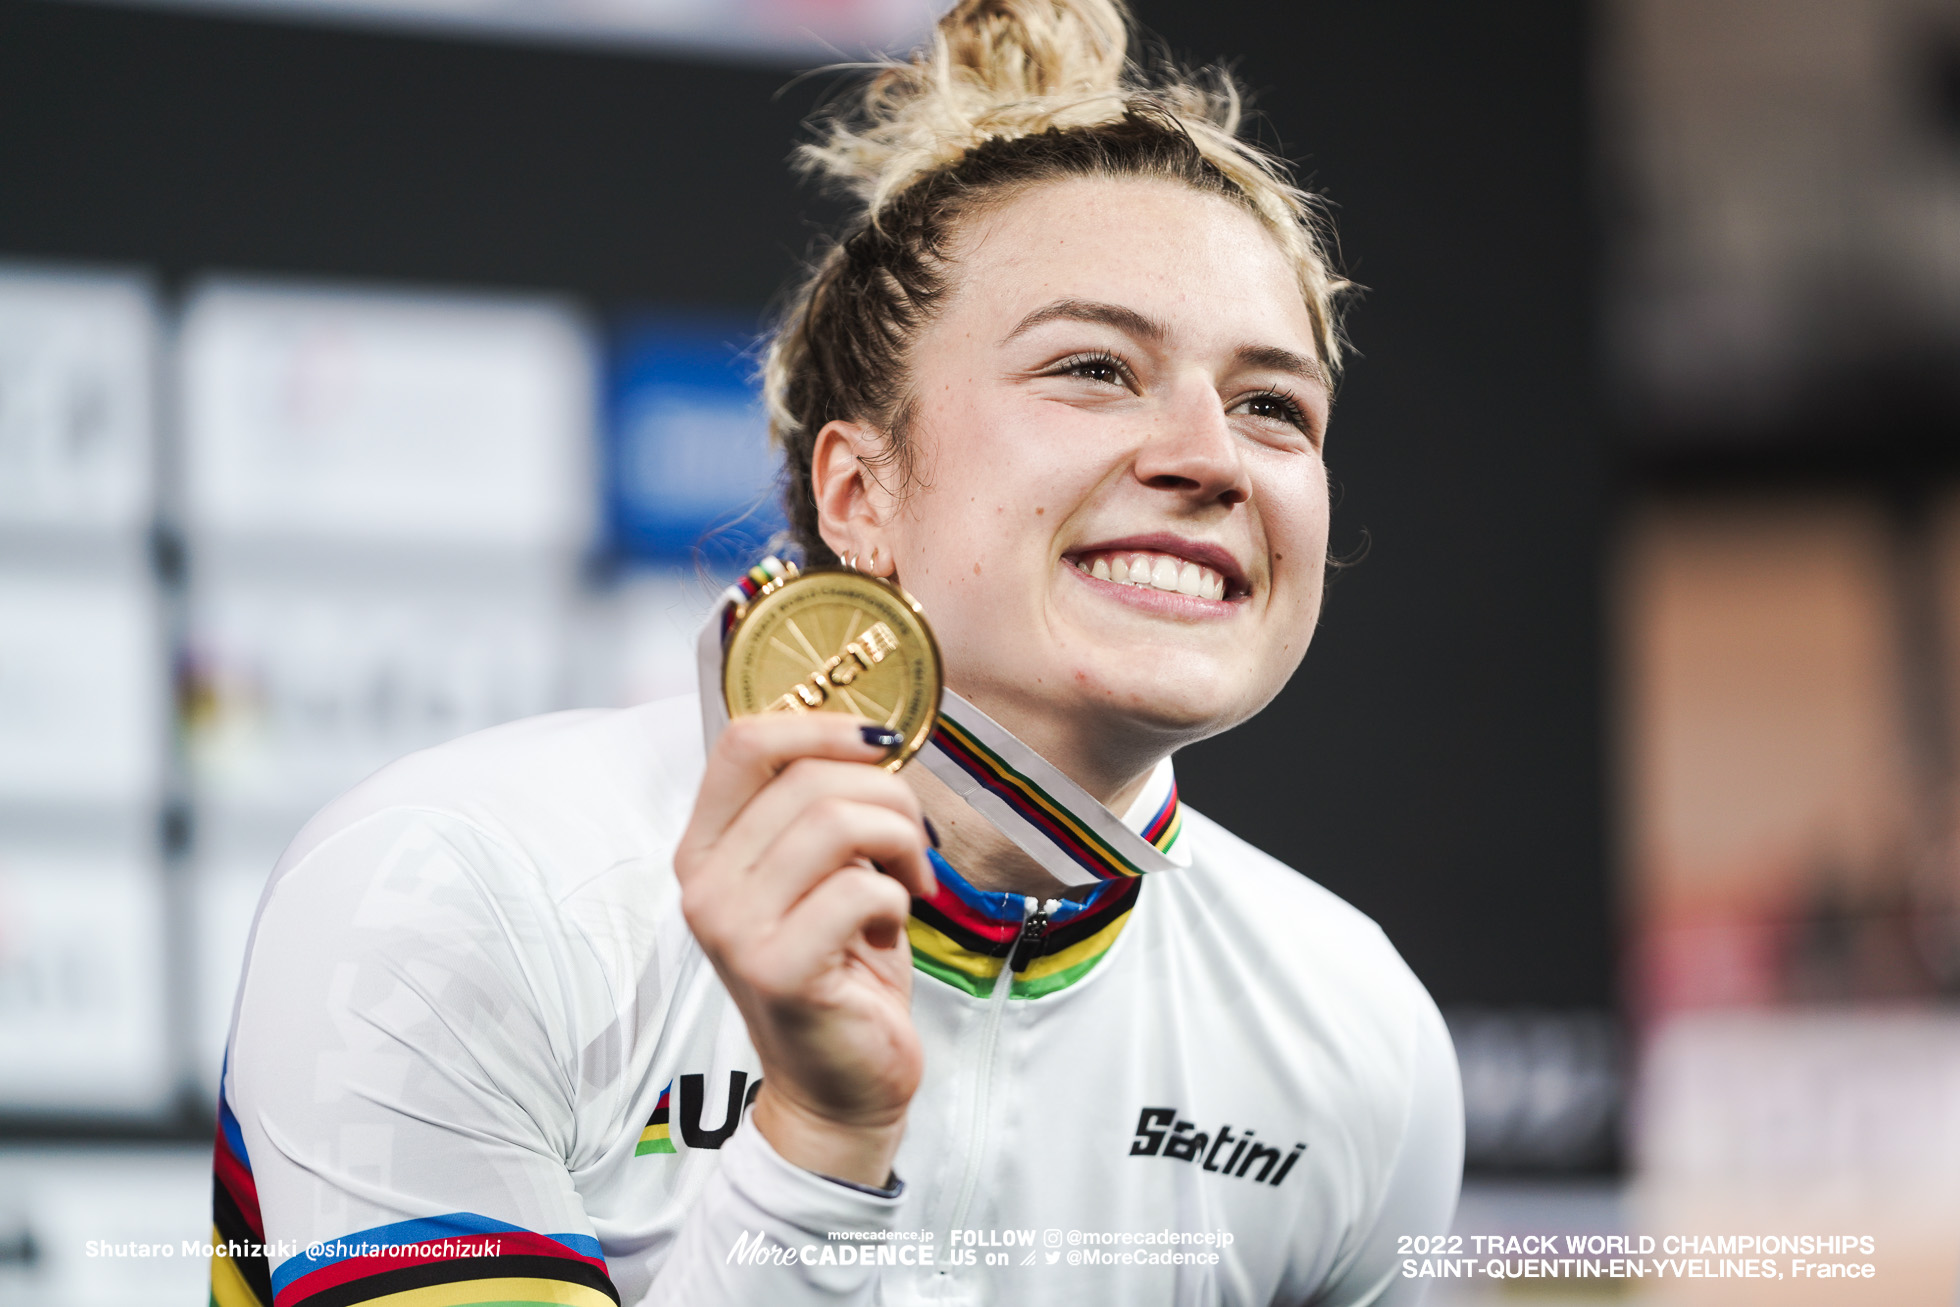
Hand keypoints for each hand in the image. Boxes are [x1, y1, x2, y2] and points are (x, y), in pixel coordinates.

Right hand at [674, 713, 935, 1186]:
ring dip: (900, 841)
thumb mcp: (821, 873)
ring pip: (837, 823)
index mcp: (706, 846)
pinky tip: (891, 927)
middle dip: (887, 795)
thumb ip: (820, 808)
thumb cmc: (842, 968)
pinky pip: (861, 889)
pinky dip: (898, 898)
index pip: (743, 741)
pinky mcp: (777, 969)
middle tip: (914, 841)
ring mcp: (733, 927)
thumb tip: (871, 737)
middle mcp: (704, 883)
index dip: (821, 725)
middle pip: (808, 777)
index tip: (881, 742)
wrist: (840, 1085)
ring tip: (910, 881)